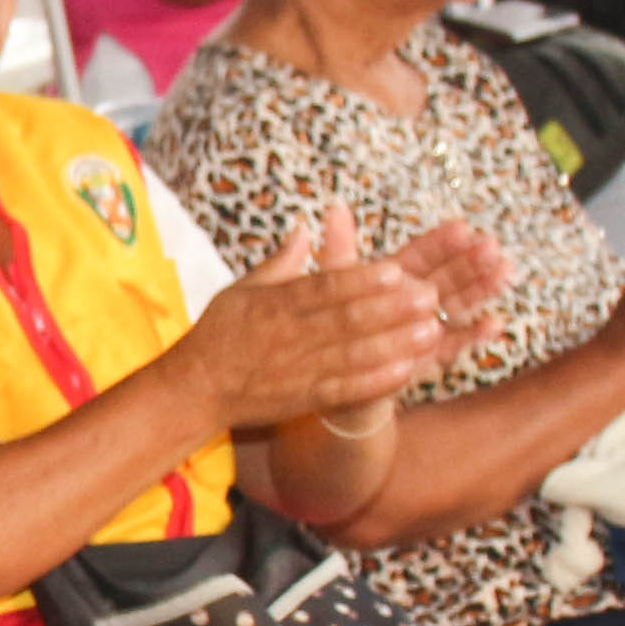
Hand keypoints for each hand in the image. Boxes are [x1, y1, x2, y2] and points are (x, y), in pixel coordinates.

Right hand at [173, 201, 497, 432]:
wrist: (194, 390)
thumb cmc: (218, 335)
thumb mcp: (241, 289)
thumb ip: (279, 262)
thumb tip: (306, 227)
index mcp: (276, 303)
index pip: (324, 288)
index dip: (361, 280)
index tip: (396, 270)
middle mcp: (289, 335)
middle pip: (347, 320)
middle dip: (391, 309)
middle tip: (430, 295)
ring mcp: (298, 369)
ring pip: (352, 355)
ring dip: (394, 344)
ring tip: (430, 331)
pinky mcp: (302, 398)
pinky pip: (343, 390)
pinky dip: (374, 382)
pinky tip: (406, 371)